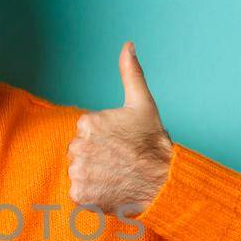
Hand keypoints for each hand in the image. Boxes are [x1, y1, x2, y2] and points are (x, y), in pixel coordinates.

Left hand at [67, 42, 173, 215]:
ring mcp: (78, 172)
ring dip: (92, 176)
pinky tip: (109, 189)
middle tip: (117, 161)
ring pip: (78, 172)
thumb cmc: (153, 143)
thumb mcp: (142, 103)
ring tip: (114, 175)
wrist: (163, 181)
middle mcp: (78, 146)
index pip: (84, 133)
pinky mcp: (80, 195)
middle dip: (94, 157)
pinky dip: (91, 194)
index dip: (102, 140)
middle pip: (78, 153)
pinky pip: (78, 193)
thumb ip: (130, 73)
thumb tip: (128, 45)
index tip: (119, 144)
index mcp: (88, 122)